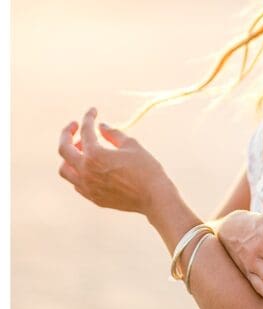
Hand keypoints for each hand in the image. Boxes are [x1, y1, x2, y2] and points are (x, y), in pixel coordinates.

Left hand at [57, 107, 171, 214]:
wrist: (154, 198)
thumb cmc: (146, 169)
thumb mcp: (131, 145)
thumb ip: (113, 133)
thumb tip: (101, 126)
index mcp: (95, 155)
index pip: (86, 131)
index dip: (88, 117)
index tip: (93, 111)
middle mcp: (86, 171)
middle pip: (63, 149)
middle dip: (67, 133)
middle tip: (75, 126)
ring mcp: (87, 186)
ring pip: (65, 169)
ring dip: (69, 156)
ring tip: (82, 149)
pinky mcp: (93, 197)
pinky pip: (76, 182)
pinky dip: (78, 171)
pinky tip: (91, 166)